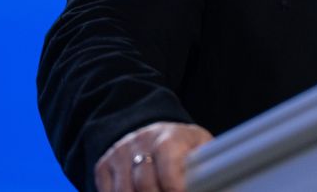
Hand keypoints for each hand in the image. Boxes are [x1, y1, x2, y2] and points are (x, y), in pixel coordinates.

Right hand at [95, 121, 212, 191]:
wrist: (152, 131)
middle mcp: (141, 141)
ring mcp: (119, 152)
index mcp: (169, 136)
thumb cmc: (183, 145)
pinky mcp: (103, 165)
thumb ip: (204, 161)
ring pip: (124, 190)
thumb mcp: (199, 146)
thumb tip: (213, 175)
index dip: (174, 186)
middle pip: (144, 183)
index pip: (168, 165)